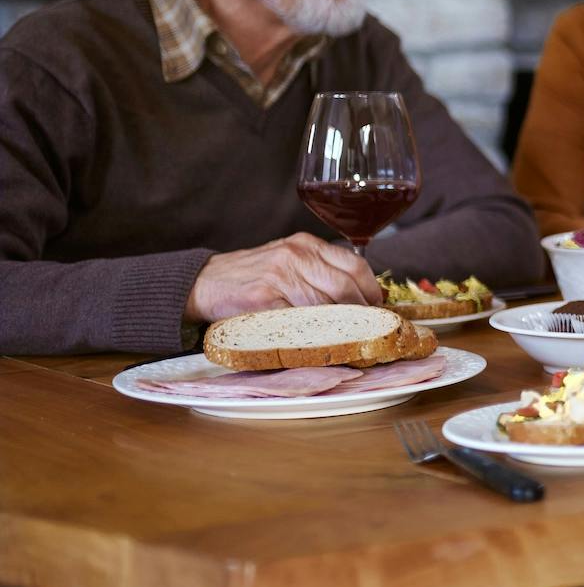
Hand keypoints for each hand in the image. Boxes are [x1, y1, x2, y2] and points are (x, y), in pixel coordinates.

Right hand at [185, 233, 381, 322]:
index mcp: (306, 245)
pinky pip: (298, 320)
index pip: (355, 265)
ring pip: (325, 305)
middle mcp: (296, 256)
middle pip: (345, 286)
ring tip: (348, 338)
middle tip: (368, 329)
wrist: (202, 282)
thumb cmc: (251, 276)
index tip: (378, 308)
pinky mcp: (263, 298)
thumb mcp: (288, 261)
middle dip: (361, 312)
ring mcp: (279, 276)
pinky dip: (312, 333)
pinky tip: (318, 341)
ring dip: (340, 325)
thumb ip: (319, 271)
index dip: (372, 290)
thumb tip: (361, 296)